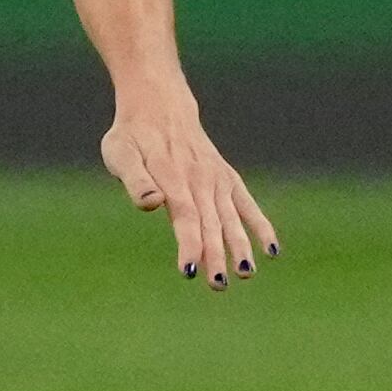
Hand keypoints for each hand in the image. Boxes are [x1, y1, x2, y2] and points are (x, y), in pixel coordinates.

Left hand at [99, 88, 278, 291]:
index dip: (189, 244)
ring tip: (246, 274)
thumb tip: (152, 203)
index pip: (185, 217)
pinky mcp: (227, 178)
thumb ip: (135, 180)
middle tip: (218, 285)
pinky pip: (247, 204)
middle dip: (215, 255)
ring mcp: (217, 179)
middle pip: (210, 223)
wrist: (159, 105)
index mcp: (172, 177)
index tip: (189, 271)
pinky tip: (271, 250)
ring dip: (239, 247)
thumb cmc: (132, 135)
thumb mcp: (120, 152)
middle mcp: (199, 179)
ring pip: (230, 218)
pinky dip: (260, 225)